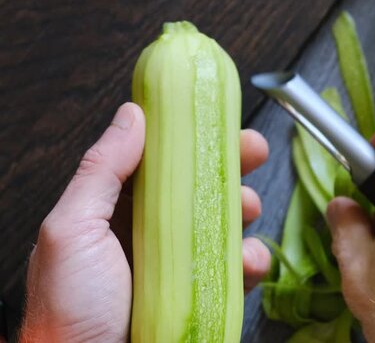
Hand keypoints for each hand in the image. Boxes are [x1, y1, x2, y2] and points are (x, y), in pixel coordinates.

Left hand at [20, 103, 271, 341]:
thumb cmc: (68, 312)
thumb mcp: (71, 231)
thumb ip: (100, 171)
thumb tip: (131, 116)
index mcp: (117, 212)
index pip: (159, 162)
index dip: (189, 137)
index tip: (215, 117)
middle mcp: (152, 235)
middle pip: (198, 188)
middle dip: (230, 166)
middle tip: (251, 152)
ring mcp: (180, 267)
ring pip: (224, 225)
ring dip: (244, 208)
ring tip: (249, 207)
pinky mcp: (204, 295)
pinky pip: (237, 270)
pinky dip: (252, 260)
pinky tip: (250, 260)